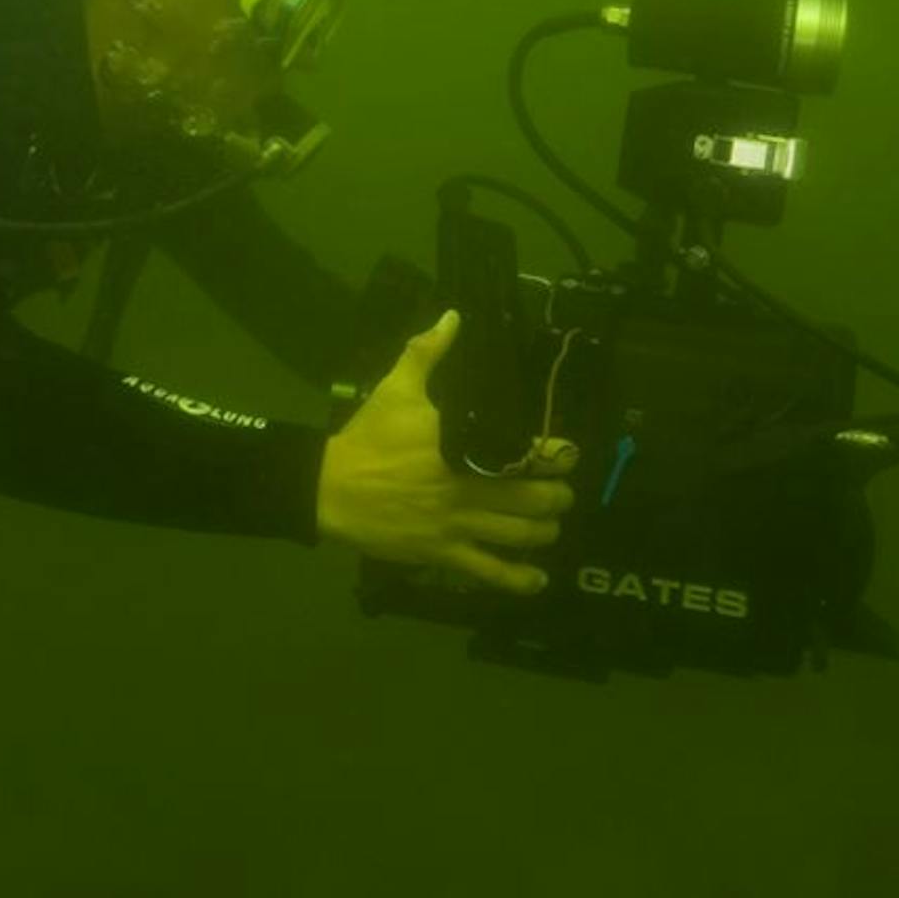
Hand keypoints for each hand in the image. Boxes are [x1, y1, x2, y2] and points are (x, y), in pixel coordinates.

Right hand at [317, 308, 577, 594]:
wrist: (330, 487)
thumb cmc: (368, 437)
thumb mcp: (396, 388)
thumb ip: (427, 353)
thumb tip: (454, 317)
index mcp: (461, 447)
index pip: (524, 453)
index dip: (555, 456)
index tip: (569, 454)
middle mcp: (466, 488)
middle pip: (531, 499)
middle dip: (556, 497)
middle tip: (562, 493)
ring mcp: (456, 524)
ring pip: (517, 536)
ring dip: (544, 532)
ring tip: (551, 526)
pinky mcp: (441, 553)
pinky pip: (487, 571)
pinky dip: (517, 579)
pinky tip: (537, 580)